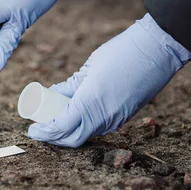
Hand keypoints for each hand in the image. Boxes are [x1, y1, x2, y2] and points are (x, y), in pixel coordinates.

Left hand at [28, 14, 190, 147]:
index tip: (32, 129)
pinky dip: (83, 126)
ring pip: (87, 135)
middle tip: (40, 129)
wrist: (158, 51)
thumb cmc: (122, 53)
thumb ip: (71, 85)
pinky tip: (75, 117)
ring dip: (69, 133)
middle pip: (73, 138)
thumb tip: (53, 94)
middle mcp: (104, 116)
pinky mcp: (125, 116)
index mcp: (90, 102)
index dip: (44, 132)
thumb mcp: (89, 67)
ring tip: (55, 121)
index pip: (61, 127)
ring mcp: (117, 119)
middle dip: (53, 138)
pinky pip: (99, 128)